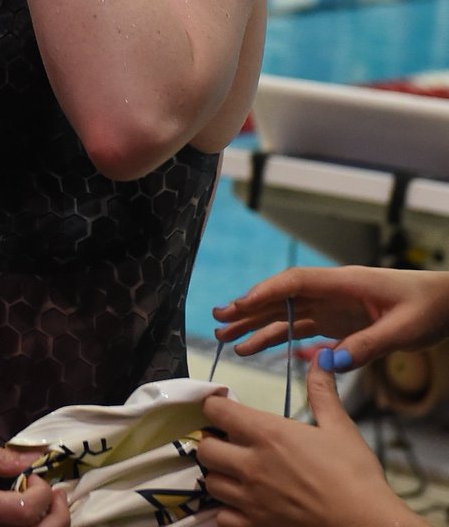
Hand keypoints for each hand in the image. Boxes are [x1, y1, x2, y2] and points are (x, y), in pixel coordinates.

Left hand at [198, 365, 414, 526]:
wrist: (368, 524)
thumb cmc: (355, 474)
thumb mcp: (339, 426)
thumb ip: (321, 391)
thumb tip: (322, 355)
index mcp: (267, 434)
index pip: (215, 410)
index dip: (215, 405)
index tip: (223, 407)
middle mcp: (251, 464)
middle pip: (204, 448)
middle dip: (212, 442)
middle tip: (229, 444)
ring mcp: (251, 499)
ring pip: (210, 482)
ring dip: (218, 475)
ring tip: (235, 473)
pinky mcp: (257, 526)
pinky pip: (223, 517)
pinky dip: (226, 510)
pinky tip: (242, 504)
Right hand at [212, 265, 448, 370]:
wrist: (447, 303)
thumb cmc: (428, 307)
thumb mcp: (404, 330)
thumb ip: (367, 344)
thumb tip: (330, 362)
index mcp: (344, 283)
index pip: (295, 283)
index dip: (265, 293)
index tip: (240, 306)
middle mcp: (331, 293)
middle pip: (281, 298)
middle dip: (248, 309)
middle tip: (218, 321)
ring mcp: (333, 308)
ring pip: (286, 315)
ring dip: (256, 326)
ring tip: (228, 340)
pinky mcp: (338, 323)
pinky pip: (301, 331)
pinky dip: (278, 339)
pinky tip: (258, 350)